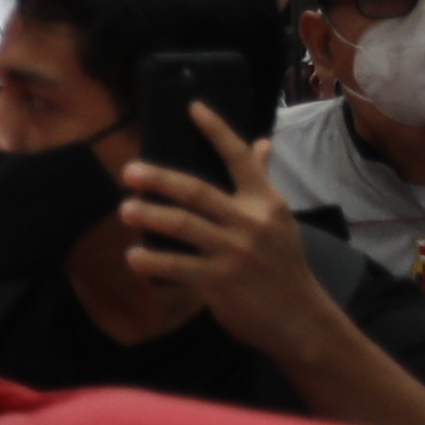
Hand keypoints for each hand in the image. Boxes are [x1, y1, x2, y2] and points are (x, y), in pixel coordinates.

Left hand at [110, 103, 323, 349]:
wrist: (298, 317)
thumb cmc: (283, 265)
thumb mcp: (279, 220)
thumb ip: (261, 182)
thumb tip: (260, 143)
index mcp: (266, 201)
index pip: (239, 157)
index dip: (215, 131)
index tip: (191, 107)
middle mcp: (250, 221)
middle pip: (196, 191)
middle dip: (159, 179)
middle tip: (129, 172)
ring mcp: (234, 250)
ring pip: (182, 225)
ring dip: (149, 215)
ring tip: (126, 210)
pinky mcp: (219, 281)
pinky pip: (176, 266)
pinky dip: (152, 261)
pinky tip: (134, 256)